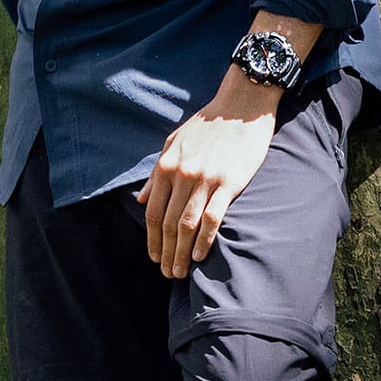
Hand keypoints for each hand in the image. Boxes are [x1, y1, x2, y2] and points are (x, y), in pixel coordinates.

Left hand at [135, 73, 278, 277]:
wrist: (240, 107)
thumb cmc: (207, 125)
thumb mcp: (173, 143)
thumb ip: (156, 173)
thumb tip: (140, 200)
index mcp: (166, 166)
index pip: (153, 212)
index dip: (152, 239)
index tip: (154, 257)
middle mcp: (182, 175)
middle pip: (168, 223)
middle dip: (165, 252)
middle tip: (168, 273)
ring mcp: (205, 180)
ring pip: (187, 225)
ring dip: (181, 253)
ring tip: (181, 272)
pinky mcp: (229, 183)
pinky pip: (212, 217)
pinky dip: (204, 240)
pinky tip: (200, 255)